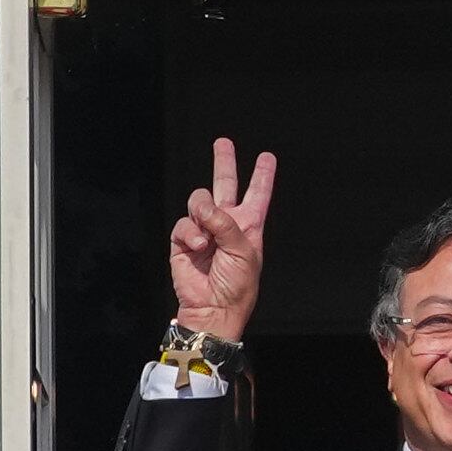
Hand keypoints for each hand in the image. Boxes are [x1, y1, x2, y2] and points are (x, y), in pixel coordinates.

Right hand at [169, 137, 276, 342]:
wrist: (214, 307)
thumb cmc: (236, 285)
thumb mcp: (243, 251)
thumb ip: (226, 224)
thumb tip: (205, 207)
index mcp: (249, 226)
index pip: (257, 195)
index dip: (262, 177)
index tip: (267, 158)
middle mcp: (227, 224)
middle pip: (225, 185)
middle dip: (224, 162)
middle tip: (223, 143)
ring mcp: (205, 229)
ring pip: (199, 200)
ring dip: (202, 212)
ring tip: (208, 237)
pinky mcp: (184, 240)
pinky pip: (184, 223)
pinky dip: (190, 233)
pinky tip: (198, 246)